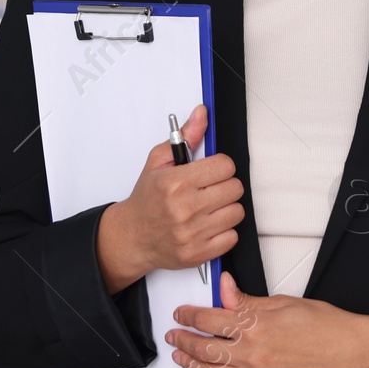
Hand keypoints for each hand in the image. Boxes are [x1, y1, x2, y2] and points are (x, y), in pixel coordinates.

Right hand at [96, 104, 242, 293]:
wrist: (131, 237)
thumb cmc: (147, 199)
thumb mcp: (158, 162)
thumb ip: (185, 137)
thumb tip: (202, 113)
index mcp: (176, 182)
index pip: (225, 165)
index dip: (220, 166)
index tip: (210, 171)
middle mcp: (185, 208)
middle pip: (235, 188)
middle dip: (224, 186)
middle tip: (209, 189)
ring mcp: (192, 233)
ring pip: (237, 212)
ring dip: (226, 208)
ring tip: (208, 207)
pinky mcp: (198, 254)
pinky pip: (232, 236)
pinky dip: (224, 231)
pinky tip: (208, 225)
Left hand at [166, 272, 368, 367]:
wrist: (350, 353)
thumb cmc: (325, 326)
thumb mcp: (284, 302)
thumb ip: (248, 299)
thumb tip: (225, 288)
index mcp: (256, 324)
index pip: (209, 318)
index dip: (190, 315)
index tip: (182, 313)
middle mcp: (252, 352)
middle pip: (203, 347)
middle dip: (183, 340)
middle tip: (174, 335)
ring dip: (189, 365)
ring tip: (181, 357)